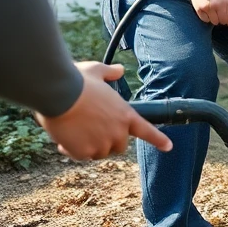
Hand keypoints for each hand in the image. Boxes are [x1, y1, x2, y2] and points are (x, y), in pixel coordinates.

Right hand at [36, 62, 171, 159]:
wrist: (59, 93)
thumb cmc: (78, 80)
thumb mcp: (97, 70)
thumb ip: (110, 73)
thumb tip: (119, 70)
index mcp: (125, 114)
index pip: (147, 131)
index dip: (158, 140)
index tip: (168, 146)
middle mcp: (118, 132)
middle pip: (119, 146)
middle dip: (108, 140)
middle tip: (92, 128)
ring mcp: (102, 144)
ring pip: (98, 153)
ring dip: (89, 145)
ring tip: (75, 129)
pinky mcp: (84, 152)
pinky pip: (80, 156)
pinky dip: (73, 150)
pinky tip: (64, 138)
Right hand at [186, 0, 227, 25]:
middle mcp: (219, 4)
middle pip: (224, 22)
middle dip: (225, 19)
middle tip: (222, 12)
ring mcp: (208, 7)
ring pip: (214, 22)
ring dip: (216, 18)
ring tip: (215, 10)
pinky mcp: (199, 8)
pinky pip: (205, 20)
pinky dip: (207, 17)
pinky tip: (208, 9)